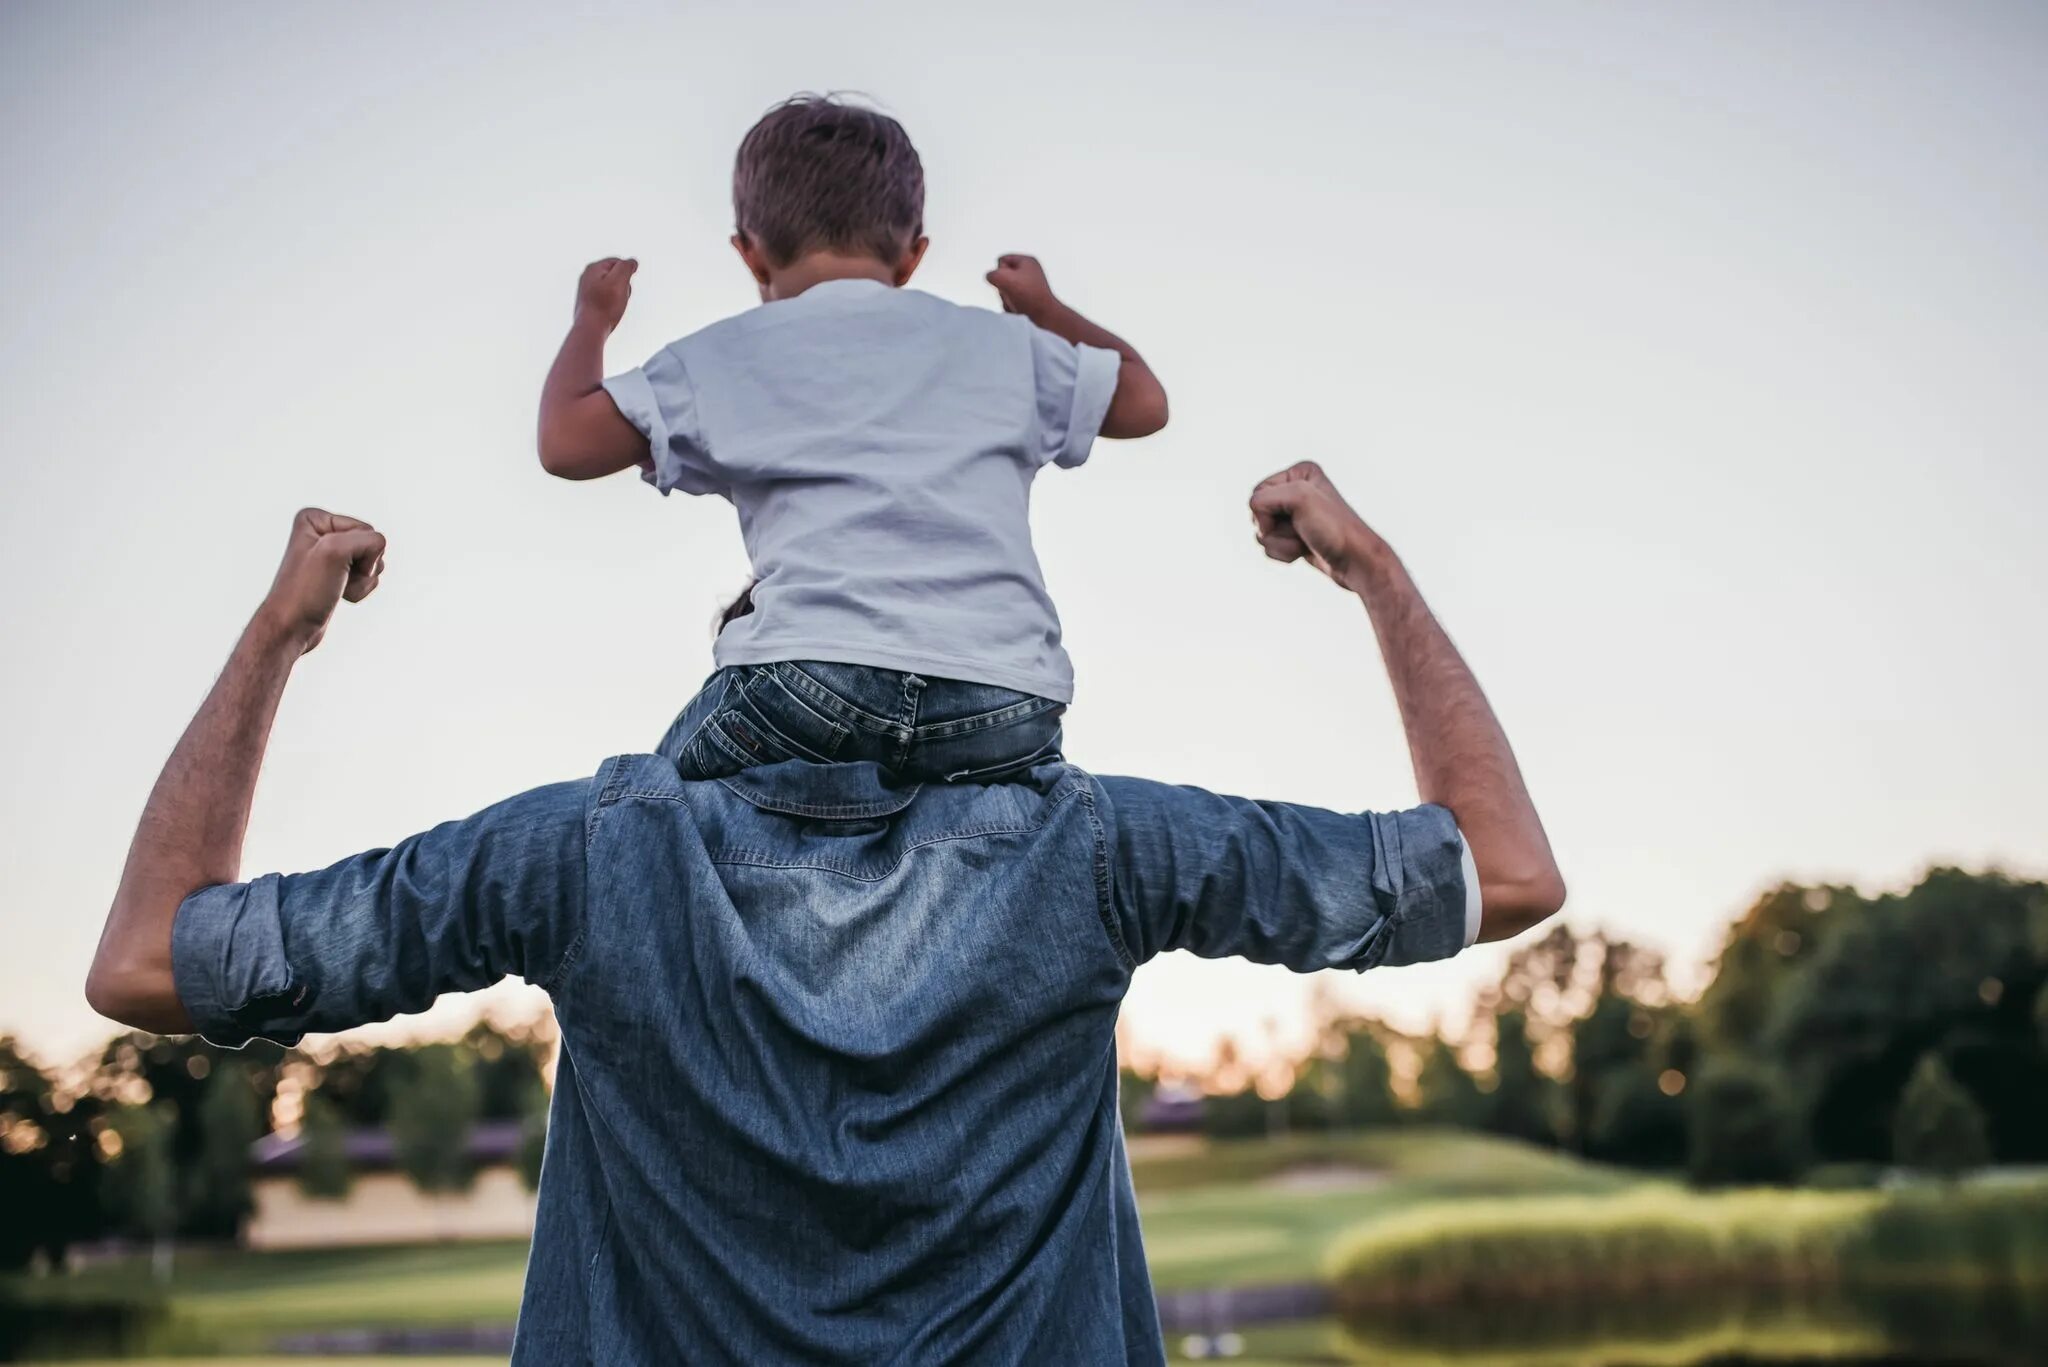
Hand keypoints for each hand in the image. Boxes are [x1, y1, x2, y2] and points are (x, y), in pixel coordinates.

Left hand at [257, 508, 386, 653]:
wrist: (292, 627)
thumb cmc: (306, 591)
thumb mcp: (335, 552)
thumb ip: (368, 540)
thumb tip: (380, 551)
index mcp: (314, 519)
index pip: (366, 530)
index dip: (359, 553)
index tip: (333, 568)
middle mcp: (321, 532)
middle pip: (371, 544)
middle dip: (363, 567)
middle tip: (337, 579)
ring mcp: (331, 553)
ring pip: (373, 561)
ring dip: (363, 581)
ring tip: (337, 588)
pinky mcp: (338, 573)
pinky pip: (368, 576)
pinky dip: (361, 589)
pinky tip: (341, 595)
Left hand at [575, 257, 637, 333]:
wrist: (591, 329)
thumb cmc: (604, 306)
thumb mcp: (620, 280)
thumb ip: (627, 266)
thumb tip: (632, 262)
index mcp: (593, 267)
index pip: (619, 262)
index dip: (627, 274)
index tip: (625, 287)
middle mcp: (587, 277)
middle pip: (615, 276)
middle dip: (623, 286)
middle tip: (619, 297)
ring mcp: (586, 290)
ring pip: (611, 289)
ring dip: (618, 297)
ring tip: (614, 306)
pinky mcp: (588, 302)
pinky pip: (606, 299)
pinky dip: (611, 305)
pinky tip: (609, 313)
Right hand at [986, 255, 1057, 318]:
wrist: (1046, 318)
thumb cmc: (1029, 296)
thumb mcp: (1003, 278)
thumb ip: (992, 274)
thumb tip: (992, 280)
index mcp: (1027, 261)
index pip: (1002, 260)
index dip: (1000, 272)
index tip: (1010, 281)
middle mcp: (1030, 272)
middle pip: (1003, 277)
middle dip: (1003, 288)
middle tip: (1013, 294)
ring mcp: (1029, 287)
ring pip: (1005, 291)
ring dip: (1006, 299)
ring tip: (1017, 303)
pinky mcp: (1029, 300)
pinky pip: (1011, 302)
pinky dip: (1012, 307)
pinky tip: (1020, 310)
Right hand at [1249, 462, 1386, 585]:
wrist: (1356, 562)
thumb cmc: (1334, 529)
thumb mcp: (1299, 499)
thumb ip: (1264, 499)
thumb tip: (1257, 523)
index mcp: (1300, 472)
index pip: (1257, 493)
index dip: (1268, 512)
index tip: (1296, 518)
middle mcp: (1297, 489)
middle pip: (1256, 514)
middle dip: (1274, 530)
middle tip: (1302, 531)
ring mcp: (1295, 514)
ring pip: (1261, 533)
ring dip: (1279, 544)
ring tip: (1304, 542)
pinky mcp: (1295, 535)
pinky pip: (1270, 545)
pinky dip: (1282, 553)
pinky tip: (1303, 551)